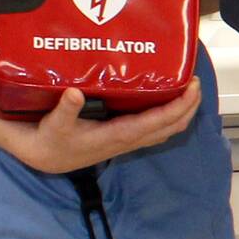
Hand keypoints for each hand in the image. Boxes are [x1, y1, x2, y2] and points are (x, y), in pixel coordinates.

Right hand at [0, 84, 203, 175]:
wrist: (41, 157)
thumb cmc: (48, 139)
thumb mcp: (53, 123)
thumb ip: (65, 109)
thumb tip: (75, 93)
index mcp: (118, 135)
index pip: (158, 121)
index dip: (180, 106)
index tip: (193, 86)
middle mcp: (128, 139)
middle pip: (171, 125)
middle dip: (189, 106)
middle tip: (196, 81)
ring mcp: (128, 141)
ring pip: (166, 129)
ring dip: (183, 111)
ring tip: (189, 88)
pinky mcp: (123, 138)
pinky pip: (156, 129)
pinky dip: (170, 116)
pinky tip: (169, 100)